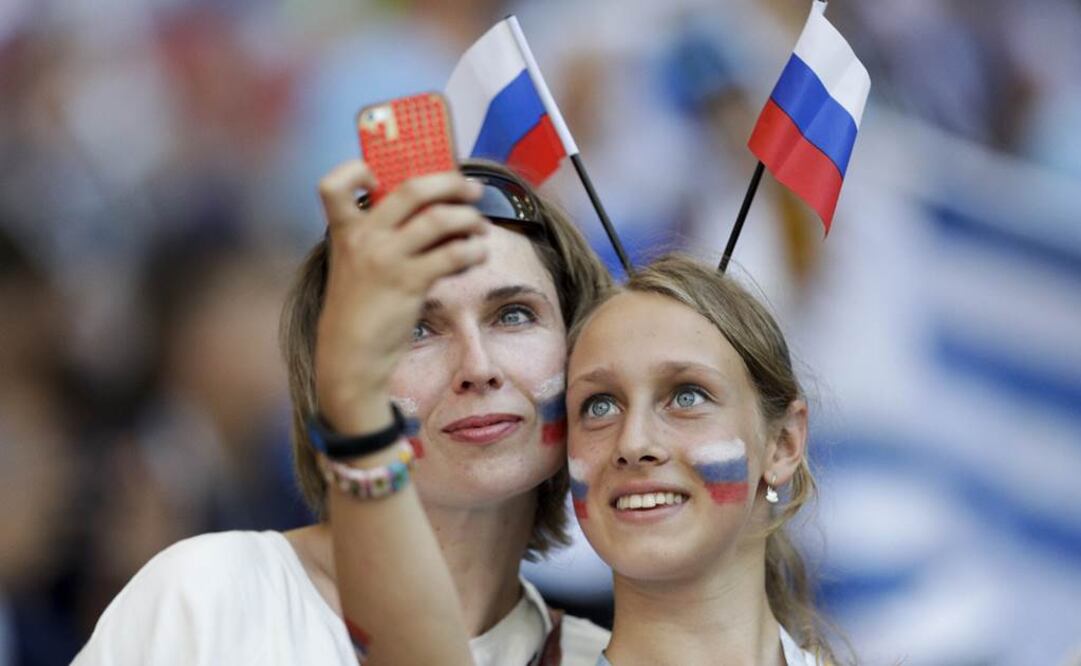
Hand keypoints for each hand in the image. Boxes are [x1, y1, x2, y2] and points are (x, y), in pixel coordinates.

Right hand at [314, 160, 487, 432]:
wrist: (351, 357)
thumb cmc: (360, 309)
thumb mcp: (355, 265)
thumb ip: (380, 237)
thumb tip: (435, 211)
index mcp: (345, 230)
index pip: (333, 185)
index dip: (354, 170)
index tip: (378, 174)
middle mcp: (364, 238)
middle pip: (411, 188)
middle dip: (450, 182)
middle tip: (472, 190)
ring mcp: (386, 259)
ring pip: (439, 219)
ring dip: (469, 219)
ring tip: (480, 228)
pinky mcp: (409, 283)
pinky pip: (453, 254)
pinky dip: (473, 251)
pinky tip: (478, 255)